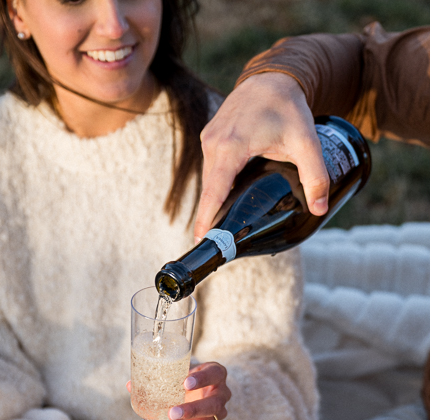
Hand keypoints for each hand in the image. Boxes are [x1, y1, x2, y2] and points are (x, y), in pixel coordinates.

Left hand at [128, 362, 230, 419]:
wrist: (200, 389)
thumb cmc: (187, 376)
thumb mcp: (178, 371)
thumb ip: (158, 376)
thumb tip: (130, 385)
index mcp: (216, 374)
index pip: (214, 374)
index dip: (201, 379)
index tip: (185, 383)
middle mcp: (221, 395)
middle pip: (211, 406)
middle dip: (191, 411)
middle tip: (172, 413)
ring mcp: (217, 414)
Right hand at [194, 72, 329, 240]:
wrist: (272, 77)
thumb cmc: (287, 107)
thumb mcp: (306, 142)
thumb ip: (315, 176)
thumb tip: (320, 208)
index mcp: (231, 148)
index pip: (214, 192)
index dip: (206, 218)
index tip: (200, 239)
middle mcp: (213, 143)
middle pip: (210, 188)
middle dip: (211, 213)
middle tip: (220, 236)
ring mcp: (208, 139)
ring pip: (210, 177)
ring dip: (215, 197)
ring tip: (222, 219)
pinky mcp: (210, 136)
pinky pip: (211, 166)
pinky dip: (217, 181)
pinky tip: (228, 192)